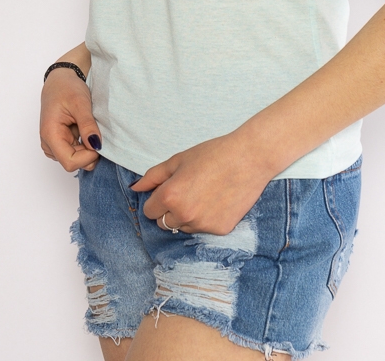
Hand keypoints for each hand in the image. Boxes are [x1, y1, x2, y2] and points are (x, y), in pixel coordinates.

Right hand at [39, 68, 101, 171]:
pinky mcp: (60, 143)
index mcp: (50, 135)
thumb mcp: (80, 103)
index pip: (70, 163)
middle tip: (96, 132)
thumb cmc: (67, 88)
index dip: (88, 157)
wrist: (59, 81)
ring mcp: (54, 145)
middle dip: (89, 152)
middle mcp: (49, 144)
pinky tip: (86, 131)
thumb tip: (96, 145)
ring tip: (89, 128)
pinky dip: (85, 145)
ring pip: (76, 160)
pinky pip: (76, 153)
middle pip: (74, 163)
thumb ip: (88, 125)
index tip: (98, 141)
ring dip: (87, 148)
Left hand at [130, 132, 272, 234]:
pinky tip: (218, 200)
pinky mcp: (220, 230)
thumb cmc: (212, 154)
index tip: (168, 189)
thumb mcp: (178, 160)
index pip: (149, 211)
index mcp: (170, 196)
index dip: (157, 199)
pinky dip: (207, 218)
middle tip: (188, 190)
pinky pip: (204, 229)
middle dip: (170, 210)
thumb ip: (153, 176)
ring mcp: (202, 225)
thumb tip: (135, 188)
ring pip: (184, 227)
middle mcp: (184, 215)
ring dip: (187, 216)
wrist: (249, 158)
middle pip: (164, 223)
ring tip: (204, 193)